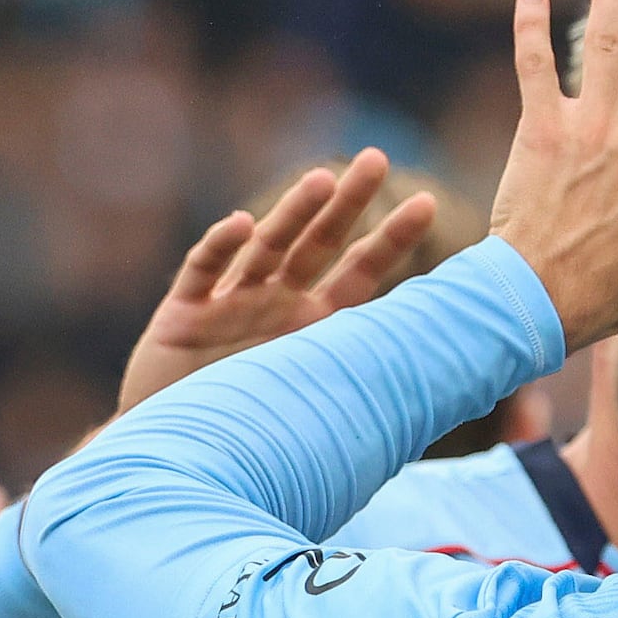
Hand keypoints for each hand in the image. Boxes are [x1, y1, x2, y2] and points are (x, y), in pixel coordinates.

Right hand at [116, 154, 442, 412]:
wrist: (177, 459)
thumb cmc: (248, 439)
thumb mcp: (314, 412)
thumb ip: (364, 391)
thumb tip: (441, 383)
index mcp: (313, 327)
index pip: (360, 274)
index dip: (392, 240)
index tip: (428, 203)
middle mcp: (275, 305)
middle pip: (317, 244)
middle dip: (347, 202)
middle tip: (377, 158)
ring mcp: (229, 305)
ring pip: (265, 248)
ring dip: (292, 213)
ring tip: (322, 180)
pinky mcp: (183, 315)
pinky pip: (203, 273)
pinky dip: (219, 248)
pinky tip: (240, 224)